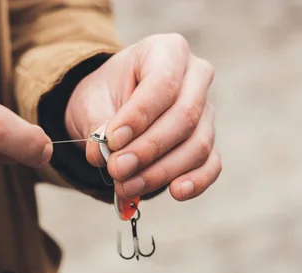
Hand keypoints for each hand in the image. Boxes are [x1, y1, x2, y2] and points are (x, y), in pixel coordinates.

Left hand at [65, 34, 220, 200]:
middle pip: (184, 117)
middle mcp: (196, 77)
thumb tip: (103, 155)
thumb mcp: (91, 101)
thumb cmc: (104, 96)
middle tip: (117, 170)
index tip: (113, 141)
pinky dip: (195, 181)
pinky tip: (175, 192)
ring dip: (161, 171)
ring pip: (197, 144)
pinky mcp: (208, 141)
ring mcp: (207, 110)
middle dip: (148, 149)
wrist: (111, 106)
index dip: (139, 116)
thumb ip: (98, 125)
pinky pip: (211, 164)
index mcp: (167, 51)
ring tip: (127, 186)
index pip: (163, 83)